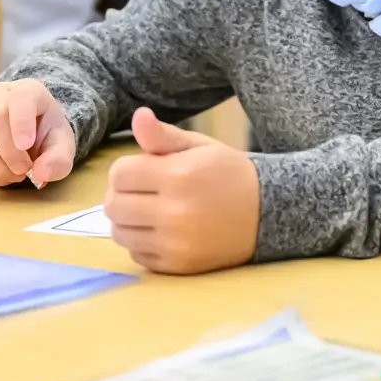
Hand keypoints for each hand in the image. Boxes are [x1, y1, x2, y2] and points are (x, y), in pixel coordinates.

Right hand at [0, 80, 77, 187]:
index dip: (21, 122)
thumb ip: (59, 159)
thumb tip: (41, 173)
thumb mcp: (63, 145)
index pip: (19, 98)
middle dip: (9, 152)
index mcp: (27, 91)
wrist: (33, 136)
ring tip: (16, 174)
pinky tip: (5, 175)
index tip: (26, 145)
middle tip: (24, 170)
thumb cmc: (48, 134)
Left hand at [103, 109, 259, 274]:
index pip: (119, 174)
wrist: (267, 212)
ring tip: (150, 212)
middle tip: (143, 192)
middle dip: (122, 195)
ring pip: (120, 233)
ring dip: (129, 221)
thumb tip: (138, 115)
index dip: (127, 169)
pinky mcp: (178, 265)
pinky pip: (137, 255)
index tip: (143, 170)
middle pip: (114, 206)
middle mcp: (174, 211)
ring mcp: (176, 242)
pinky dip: (143, 243)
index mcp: (178, 175)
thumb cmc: (228, 173)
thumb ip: (164, 135)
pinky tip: (163, 231)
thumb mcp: (200, 147)